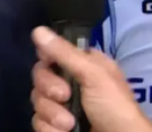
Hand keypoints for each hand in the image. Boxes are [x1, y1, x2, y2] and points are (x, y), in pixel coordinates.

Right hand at [30, 27, 151, 131]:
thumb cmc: (114, 106)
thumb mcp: (93, 75)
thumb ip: (64, 53)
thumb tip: (37, 30)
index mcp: (82, 65)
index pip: (51, 54)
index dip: (46, 60)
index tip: (50, 66)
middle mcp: (71, 83)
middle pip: (40, 78)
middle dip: (49, 90)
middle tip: (66, 97)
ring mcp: (63, 106)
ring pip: (38, 102)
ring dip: (52, 114)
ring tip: (70, 124)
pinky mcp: (57, 126)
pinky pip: (39, 122)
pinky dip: (50, 129)